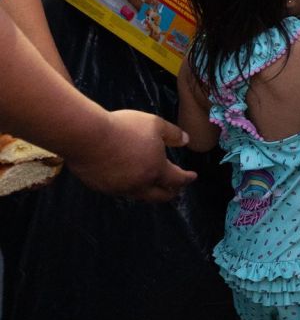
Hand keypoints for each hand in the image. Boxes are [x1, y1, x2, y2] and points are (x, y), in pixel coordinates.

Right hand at [65, 110, 196, 202]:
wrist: (87, 137)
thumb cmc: (124, 128)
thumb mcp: (155, 124)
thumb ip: (173, 134)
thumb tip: (186, 140)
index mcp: (157, 170)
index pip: (177, 180)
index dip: (187, 178)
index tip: (193, 177)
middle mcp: (140, 184)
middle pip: (160, 196)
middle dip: (171, 192)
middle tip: (176, 188)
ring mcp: (119, 188)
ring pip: (140, 195)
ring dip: (151, 192)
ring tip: (154, 186)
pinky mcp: (102, 187)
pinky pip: (121, 190)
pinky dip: (130, 187)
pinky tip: (128, 180)